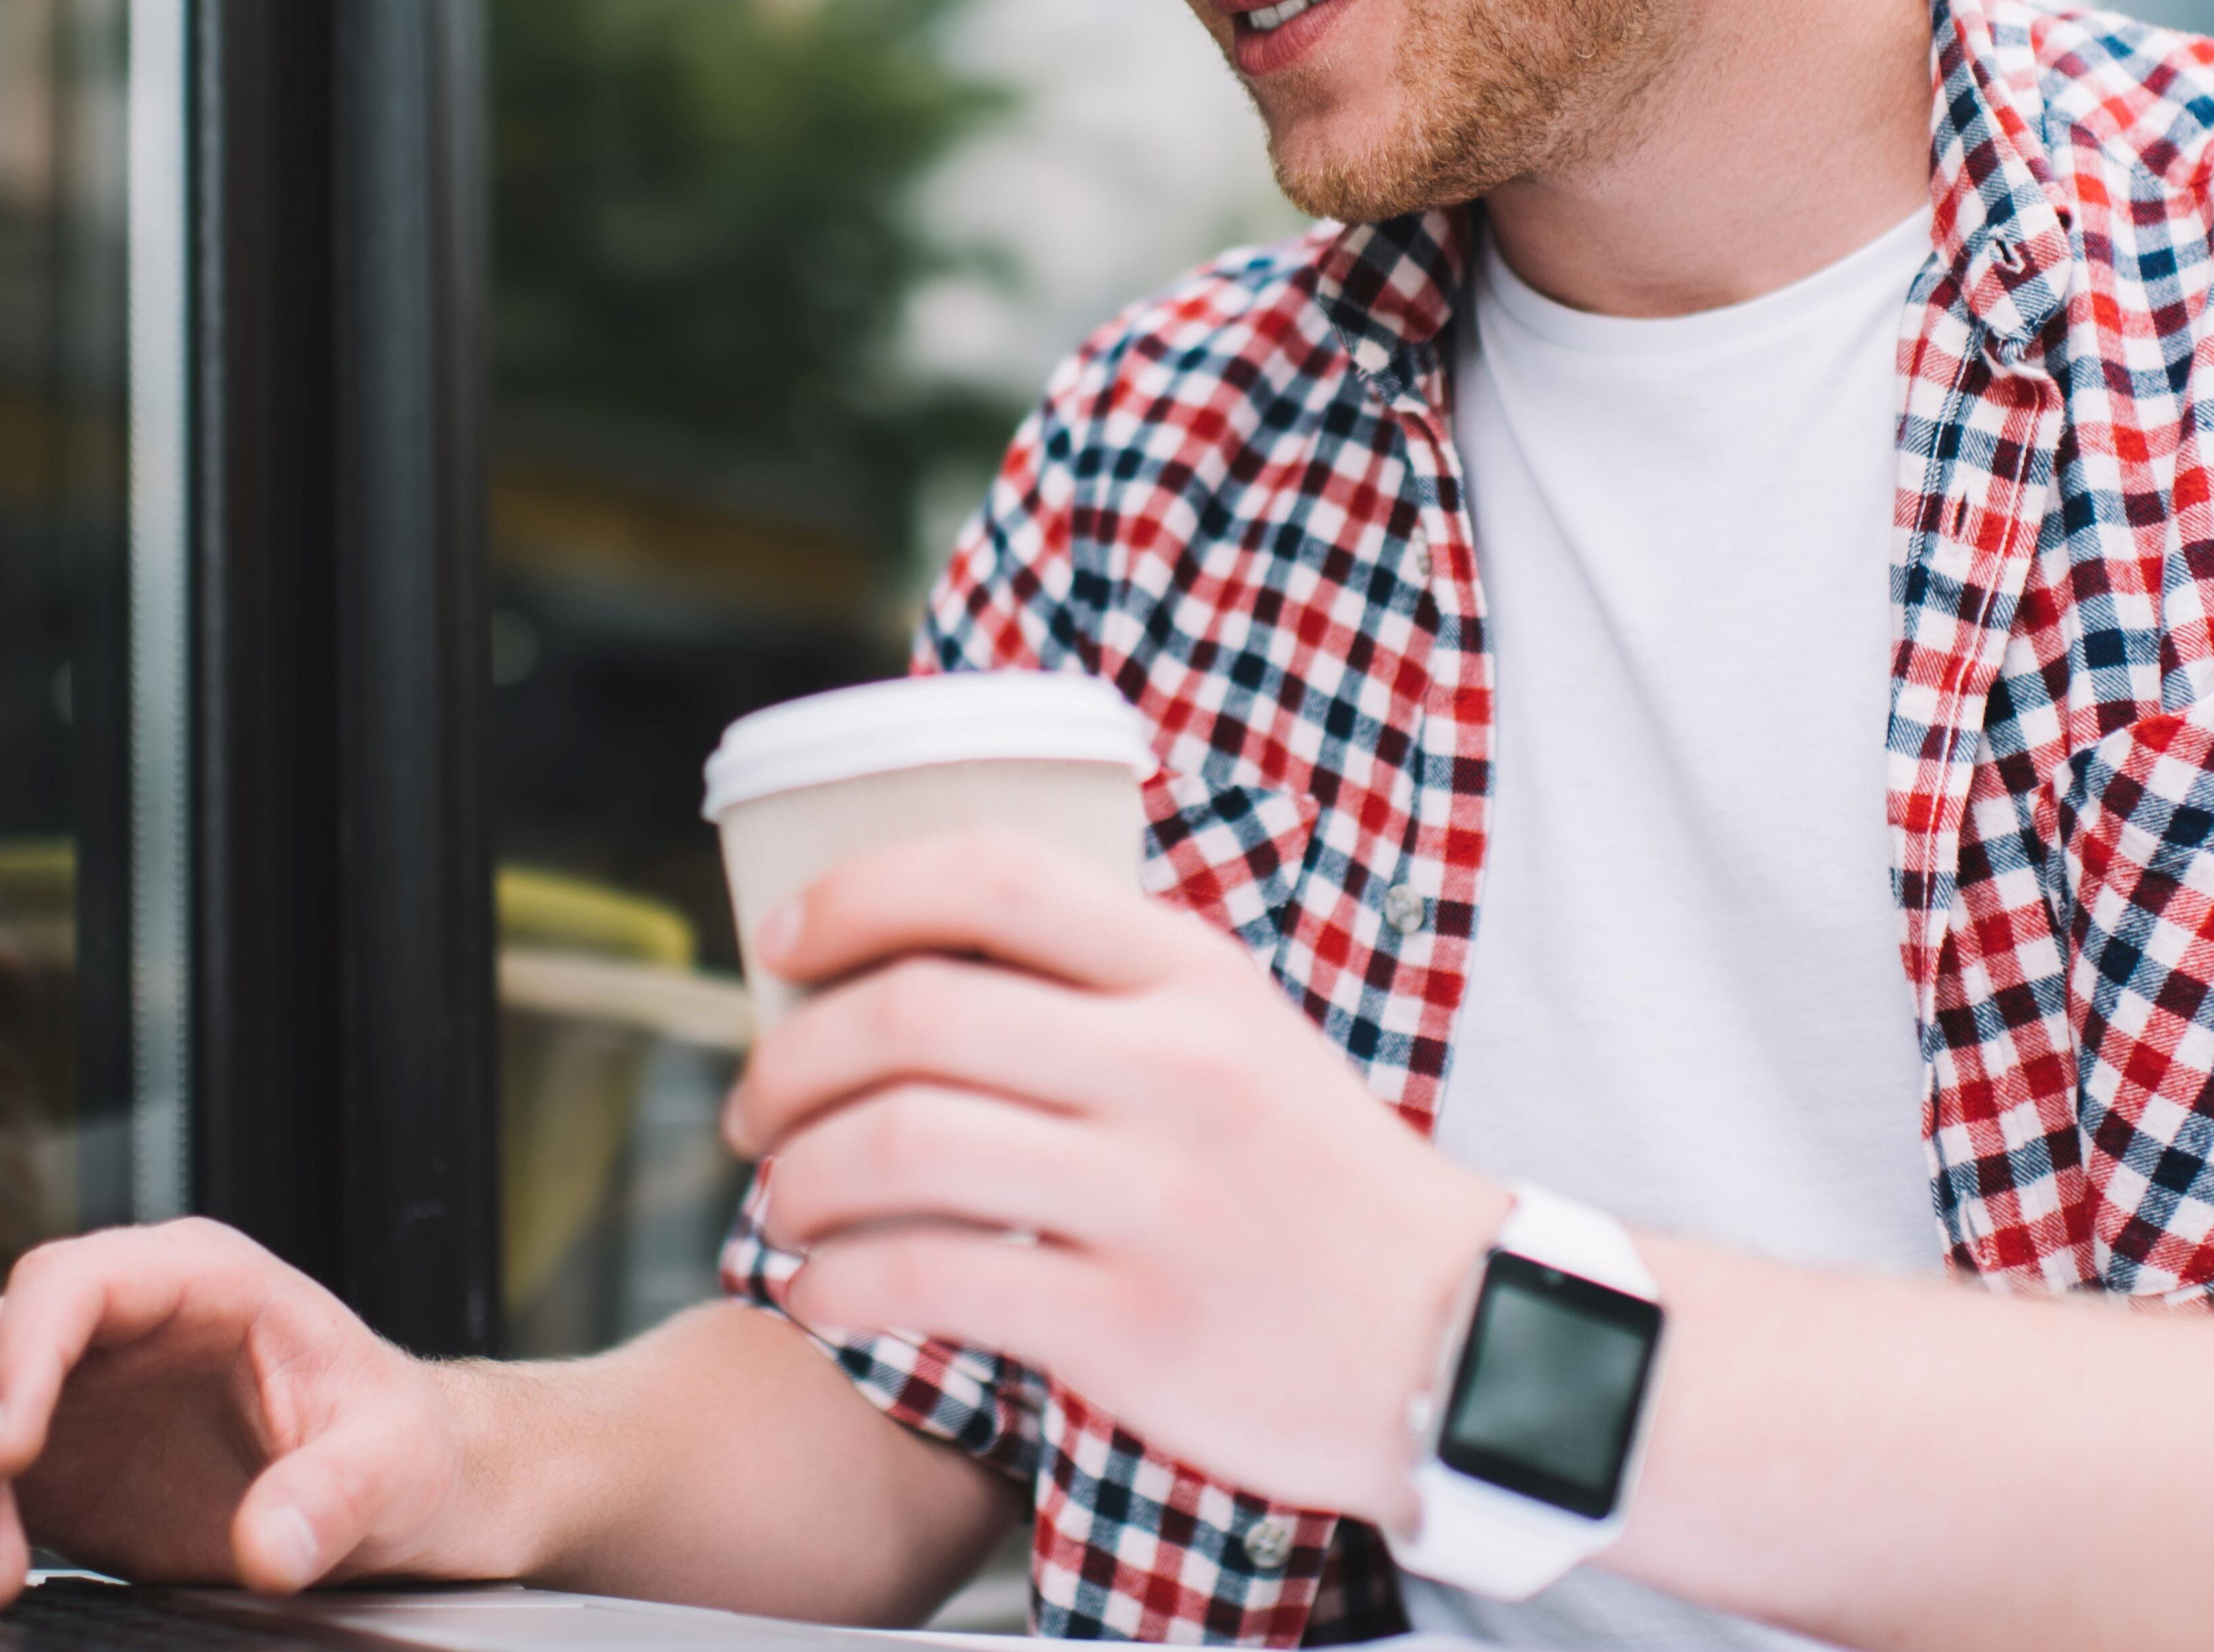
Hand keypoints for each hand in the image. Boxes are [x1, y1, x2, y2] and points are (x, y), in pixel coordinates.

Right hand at [0, 1219, 493, 1609]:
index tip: (10, 1450)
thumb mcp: (395, 1465)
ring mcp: (69, 1378)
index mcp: (196, 1279)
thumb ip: (335, 1495)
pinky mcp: (43, 1448)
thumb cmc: (404, 1444)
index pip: (69, 1281)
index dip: (21, 1356)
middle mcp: (116, 1316)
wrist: (401, 1484)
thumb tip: (271, 1546)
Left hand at [724, 832, 1508, 1521]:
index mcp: (1195, 976)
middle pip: (916, 1012)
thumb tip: (912, 959)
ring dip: (797, 1177)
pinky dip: (835, 1286)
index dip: (854, 894)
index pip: (994, 875)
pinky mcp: (1132, 1327)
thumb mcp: (1239, 1035)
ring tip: (780, 1204)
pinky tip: (818, 1296)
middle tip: (751, 1105)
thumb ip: (1104, 990)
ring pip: (901, 1147)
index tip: (781, 942)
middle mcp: (1175, 1069)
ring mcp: (1156, 1199)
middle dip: (788, 1057)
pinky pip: (929, 1283)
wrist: (1461, 1338)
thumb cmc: (1317, 1184)